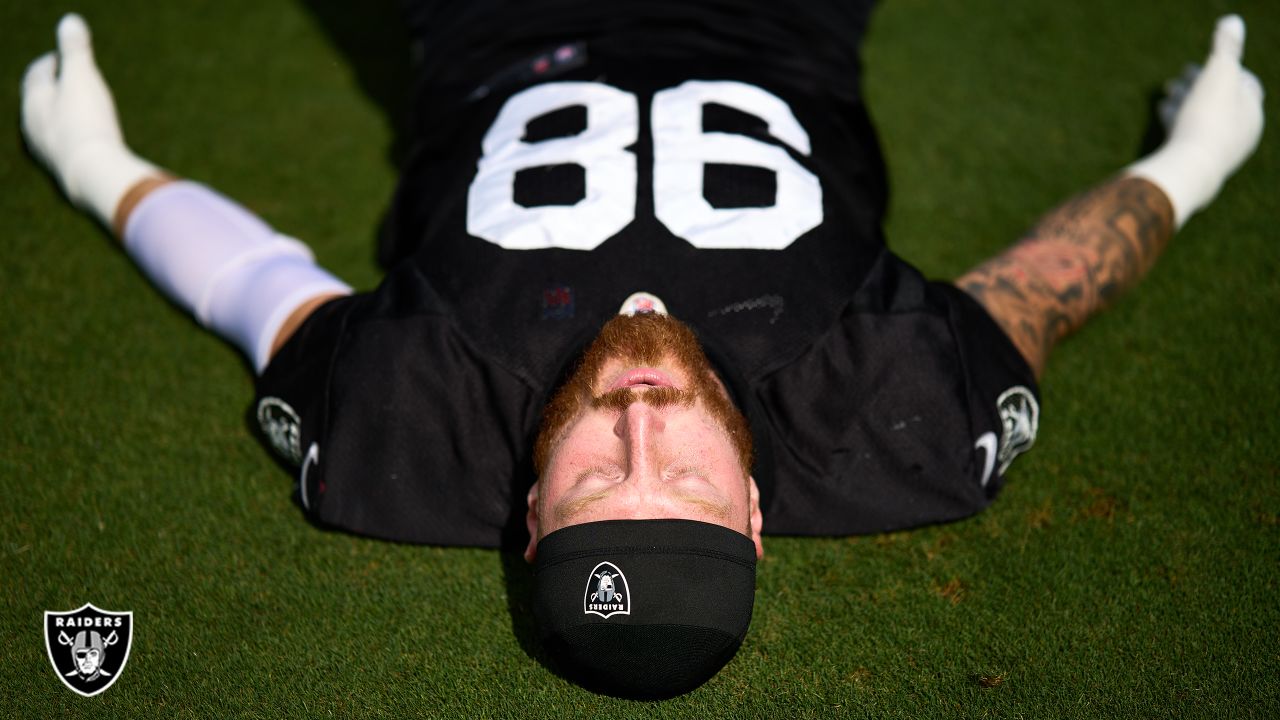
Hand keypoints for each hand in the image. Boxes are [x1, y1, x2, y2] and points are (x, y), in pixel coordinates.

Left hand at [21, 14, 158, 227]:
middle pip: (39, 101)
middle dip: (53, 89)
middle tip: (69, 81)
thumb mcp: (82, 78)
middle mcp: (33, 127)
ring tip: (78, 110)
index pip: (37, 75)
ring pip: (50, 126)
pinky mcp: (63, 170)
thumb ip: (75, 50)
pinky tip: (86, 141)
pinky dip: (72, 136)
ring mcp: (46, 151)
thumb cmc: (87, 123)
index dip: (51, 63)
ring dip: (62, 115)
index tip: (63, 58)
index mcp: (33, 102)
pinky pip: (63, 146)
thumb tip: (70, 20)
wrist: (93, 175)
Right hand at [1128, 15, 1264, 226]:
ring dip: (1185, 101)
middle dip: (1201, 85)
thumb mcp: (1219, 73)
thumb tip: (1232, 21)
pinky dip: (1176, 119)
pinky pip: (1186, 136)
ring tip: (1167, 91)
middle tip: (1181, 73)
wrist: (1189, 169)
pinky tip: (1162, 111)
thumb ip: (1226, 47)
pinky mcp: (1194, 165)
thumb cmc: (1208, 119)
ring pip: (1201, 119)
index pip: (1247, 85)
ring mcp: (1216, 153)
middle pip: (1221, 102)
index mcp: (1253, 114)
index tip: (1208, 61)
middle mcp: (1240, 136)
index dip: (1227, 68)